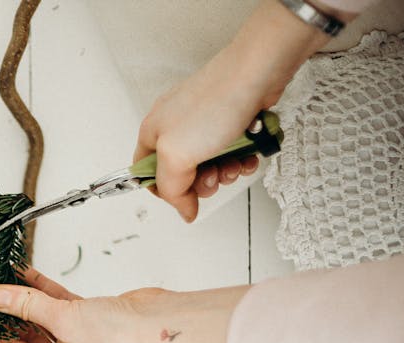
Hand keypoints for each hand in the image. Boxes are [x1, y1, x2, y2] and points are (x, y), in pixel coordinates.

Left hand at [0, 267, 162, 342]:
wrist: (164, 324)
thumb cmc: (122, 338)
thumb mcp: (63, 320)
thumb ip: (26, 306)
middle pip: (25, 336)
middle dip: (8, 310)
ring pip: (41, 319)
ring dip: (25, 297)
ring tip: (3, 275)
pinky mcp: (89, 325)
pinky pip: (58, 308)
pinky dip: (44, 292)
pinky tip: (25, 274)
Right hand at [135, 0, 336, 221]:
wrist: (256, 72)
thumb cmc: (214, 102)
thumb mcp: (176, 156)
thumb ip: (173, 190)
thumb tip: (184, 210)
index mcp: (152, 133)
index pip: (147, 175)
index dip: (167, 192)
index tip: (186, 197)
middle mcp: (174, 127)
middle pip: (182, 174)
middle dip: (201, 183)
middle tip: (213, 176)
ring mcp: (202, 123)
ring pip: (209, 165)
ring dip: (224, 171)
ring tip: (234, 161)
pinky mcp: (227, 120)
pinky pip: (230, 151)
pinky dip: (240, 158)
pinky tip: (247, 154)